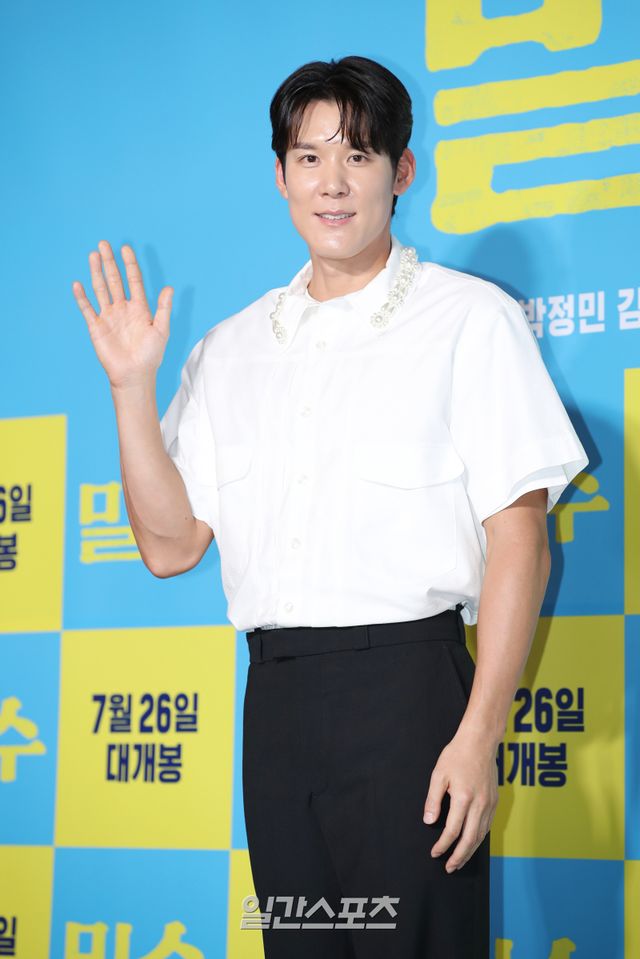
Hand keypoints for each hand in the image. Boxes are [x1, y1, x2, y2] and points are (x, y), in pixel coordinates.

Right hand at [71, 240, 172, 389]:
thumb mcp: (161, 330)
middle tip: (104, 244)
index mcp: (140, 308)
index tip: (126, 248)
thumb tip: (169, 287)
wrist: (134, 375)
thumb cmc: (150, 355)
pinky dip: (82, 297)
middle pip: (115, 280)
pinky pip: (87, 308)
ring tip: (93, 255)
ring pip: (101, 289)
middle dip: (109, 262)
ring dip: (96, 272)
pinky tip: (78, 284)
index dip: (130, 264)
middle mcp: (123, 309)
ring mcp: (109, 316)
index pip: (134, 280)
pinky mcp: (96, 327)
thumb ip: (164, 308)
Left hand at [422, 729, 498, 872]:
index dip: (443, 845)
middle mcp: (479, 804)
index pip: (452, 831)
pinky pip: (487, 826)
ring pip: (481, 835)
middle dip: (459, 856)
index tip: (435, 853)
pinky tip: (472, 843)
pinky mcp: (495, 801)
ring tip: (459, 860)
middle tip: (449, 868)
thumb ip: (433, 800)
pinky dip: (479, 839)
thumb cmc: (457, 755)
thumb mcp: (439, 774)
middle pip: (470, 839)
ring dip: (470, 851)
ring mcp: (490, 804)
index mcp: (463, 798)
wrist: (480, 741)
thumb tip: (429, 822)